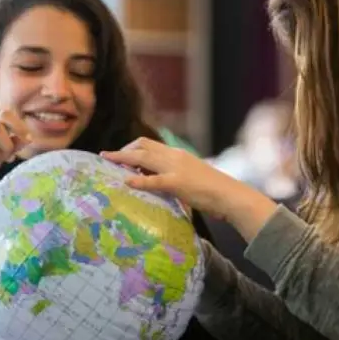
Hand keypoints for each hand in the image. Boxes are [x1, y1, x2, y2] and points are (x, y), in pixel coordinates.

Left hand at [102, 137, 278, 238]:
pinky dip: (138, 179)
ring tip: (108, 162)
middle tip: (108, 158)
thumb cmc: (213, 191)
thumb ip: (174, 176)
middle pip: (142, 145)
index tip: (120, 155)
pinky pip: (153, 179)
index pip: (149, 144)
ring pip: (143, 156)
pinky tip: (127, 181)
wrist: (230, 196)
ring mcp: (176, 168)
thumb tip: (159, 183)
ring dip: (123, 158)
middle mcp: (174, 156)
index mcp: (177, 154)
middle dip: (122, 150)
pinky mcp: (177, 182)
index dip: (131, 147)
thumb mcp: (191, 177)